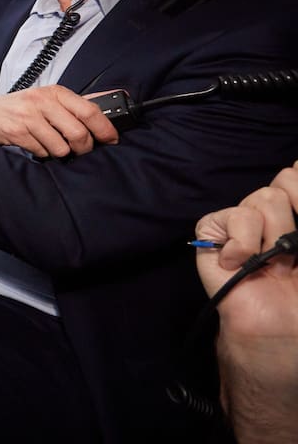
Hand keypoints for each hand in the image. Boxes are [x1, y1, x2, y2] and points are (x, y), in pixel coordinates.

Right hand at [0, 84, 117, 158]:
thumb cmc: (19, 108)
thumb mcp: (47, 99)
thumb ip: (76, 103)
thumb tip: (111, 100)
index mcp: (54, 92)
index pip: (90, 110)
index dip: (105, 129)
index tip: (112, 140)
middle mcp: (42, 101)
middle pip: (78, 133)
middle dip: (83, 148)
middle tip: (80, 150)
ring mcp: (28, 116)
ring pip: (61, 147)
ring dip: (59, 152)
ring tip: (50, 144)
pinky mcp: (16, 132)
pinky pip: (42, 152)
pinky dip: (41, 153)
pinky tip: (34, 144)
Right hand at [194, 167, 297, 439]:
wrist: (278, 334)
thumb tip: (293, 169)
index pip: (295, 180)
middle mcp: (275, 221)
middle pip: (283, 183)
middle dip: (293, 212)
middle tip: (292, 248)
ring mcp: (244, 228)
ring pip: (260, 199)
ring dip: (271, 234)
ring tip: (271, 264)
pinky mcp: (213, 239)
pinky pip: (225, 217)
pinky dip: (238, 240)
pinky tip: (240, 263)